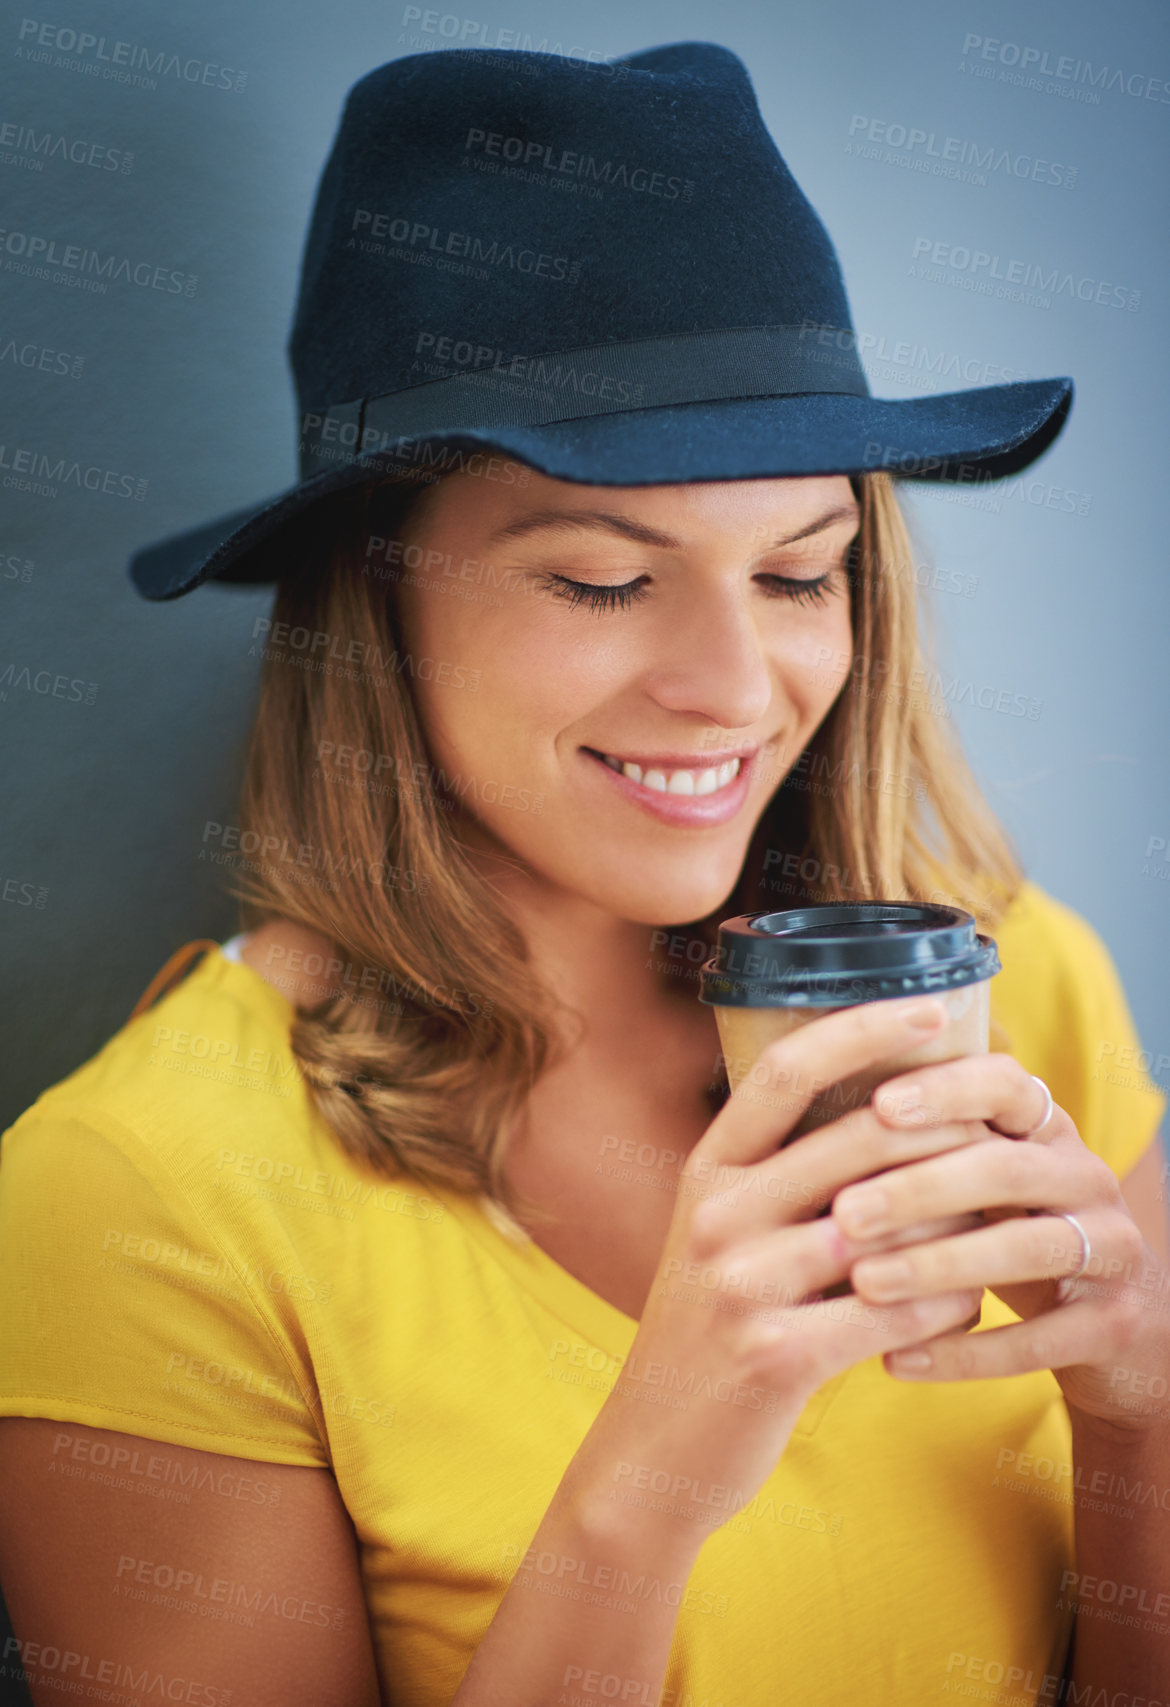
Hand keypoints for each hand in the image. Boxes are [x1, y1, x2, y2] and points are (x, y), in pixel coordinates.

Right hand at [595, 994, 983, 1548]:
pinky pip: (895, 1313)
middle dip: (943, 1123)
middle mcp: (720, 1213)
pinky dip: (946, 1304)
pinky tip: (965, 1302)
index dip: (861, 1029)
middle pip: (856, 1137)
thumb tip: (886, 1116)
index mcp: (707, 1171)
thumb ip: (779, 1178)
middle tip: (1002, 1118)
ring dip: (958, 1221)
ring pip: (890, 1227)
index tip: (931, 1008)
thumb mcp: (718, 1235)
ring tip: (998, 1216)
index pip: (784, 1069)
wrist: (650, 1449)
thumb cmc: (707, 1330)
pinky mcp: (776, 1354)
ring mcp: (744, 1283)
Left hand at [831, 1054, 1169, 1429]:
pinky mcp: (1116, 1323)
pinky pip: (1040, 1339)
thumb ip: (921, 1147)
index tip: (877, 1104)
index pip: (1004, 1084)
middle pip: (1007, 1168)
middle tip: (844, 1212)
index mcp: (1046, 1128)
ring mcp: (1113, 1248)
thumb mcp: (977, 1181)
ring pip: (1028, 1247)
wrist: (1112, 1327)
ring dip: (939, 1265)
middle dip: (919, 1188)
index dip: (946, 1090)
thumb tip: (804, 1116)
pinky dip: (966, 1352)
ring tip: (863, 1285)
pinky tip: (897, 1360)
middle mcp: (1086, 1176)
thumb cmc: (1007, 1232)